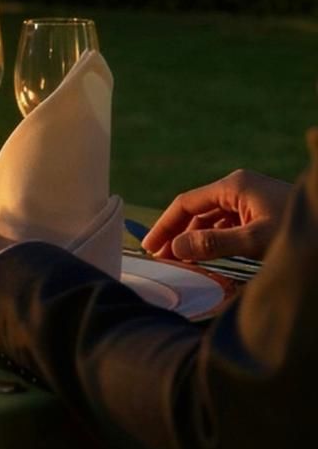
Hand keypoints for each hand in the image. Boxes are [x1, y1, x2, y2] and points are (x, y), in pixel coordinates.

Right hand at [141, 169, 292, 261]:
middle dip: (177, 234)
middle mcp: (239, 189)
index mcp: (234, 186)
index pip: (186, 203)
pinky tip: (205, 257)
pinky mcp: (260, 213)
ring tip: (179, 261)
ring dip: (194, 239)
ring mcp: (250, 200)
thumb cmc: (299, 231)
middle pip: (197, 211)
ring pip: (211, 219)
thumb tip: (175, 249)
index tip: (150, 248)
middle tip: (160, 259)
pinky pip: (226, 225)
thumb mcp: (256, 240)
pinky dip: (212, 240)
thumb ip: (213, 243)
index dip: (165, 226)